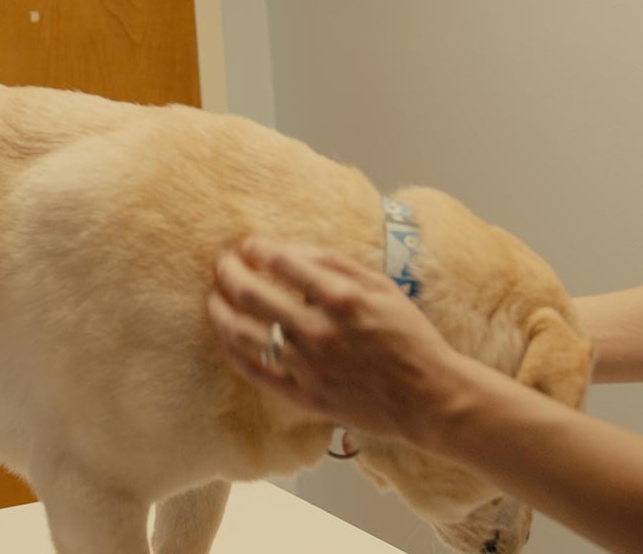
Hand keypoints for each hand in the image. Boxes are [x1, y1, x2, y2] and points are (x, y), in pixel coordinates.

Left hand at [207, 237, 471, 445]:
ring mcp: (308, 367)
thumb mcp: (382, 286)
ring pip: (243, 335)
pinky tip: (226, 336)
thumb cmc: (409, 336)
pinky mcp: (303, 396)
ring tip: (214, 299)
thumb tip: (290, 250)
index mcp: (341, 299)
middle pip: (252, 295)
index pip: (282, 262)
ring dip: (220, 311)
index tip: (249, 246)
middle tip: (222, 263)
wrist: (429, 397)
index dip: (258, 249)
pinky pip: (254, 371)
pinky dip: (233, 350)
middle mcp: (318, 331)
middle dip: (229, 273)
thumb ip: (335, 263)